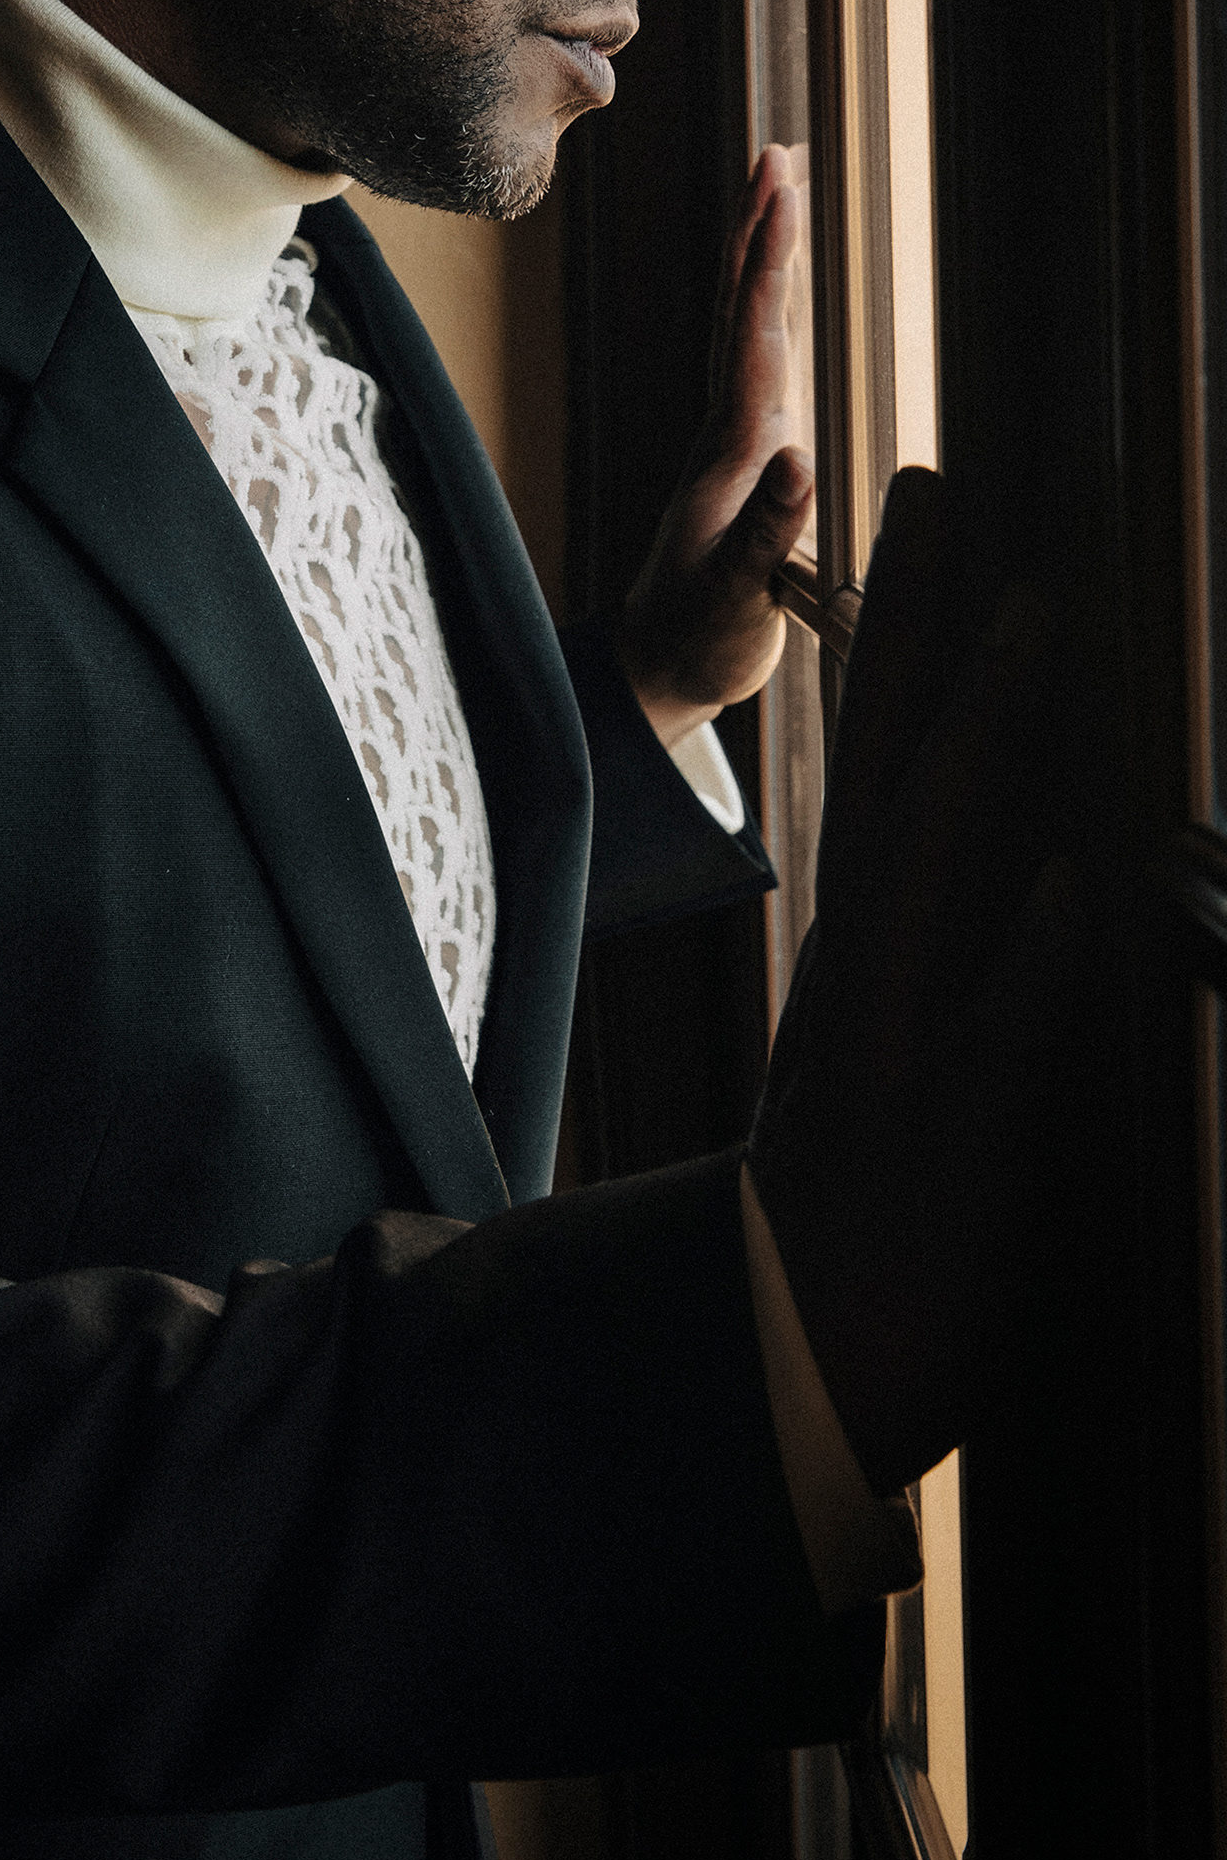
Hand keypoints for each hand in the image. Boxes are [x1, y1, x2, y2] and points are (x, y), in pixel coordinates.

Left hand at [615, 146, 814, 749]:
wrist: (656, 669)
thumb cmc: (700, 641)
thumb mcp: (738, 601)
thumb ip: (768, 536)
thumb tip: (796, 461)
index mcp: (730, 456)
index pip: (752, 342)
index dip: (767, 267)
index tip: (779, 194)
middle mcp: (726, 433)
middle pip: (744, 314)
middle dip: (762, 231)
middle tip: (777, 153)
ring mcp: (731, 440)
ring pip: (746, 328)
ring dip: (761, 255)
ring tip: (778, 189)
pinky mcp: (741, 457)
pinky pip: (757, 359)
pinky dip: (770, 306)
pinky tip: (779, 281)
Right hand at [745, 469, 1079, 1494]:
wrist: (793, 1370)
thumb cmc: (859, 1224)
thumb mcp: (903, 1072)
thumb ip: (963, 970)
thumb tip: (1053, 876)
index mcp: (867, 948)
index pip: (884, 758)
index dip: (903, 634)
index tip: (923, 520)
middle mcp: (872, 967)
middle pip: (890, 765)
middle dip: (913, 626)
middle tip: (934, 489)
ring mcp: (900, 1041)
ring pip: (931, 862)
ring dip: (971, 740)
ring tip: (1018, 626)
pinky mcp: (946, 1138)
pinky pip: (991, 1043)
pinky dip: (1023, 965)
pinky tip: (1066, 889)